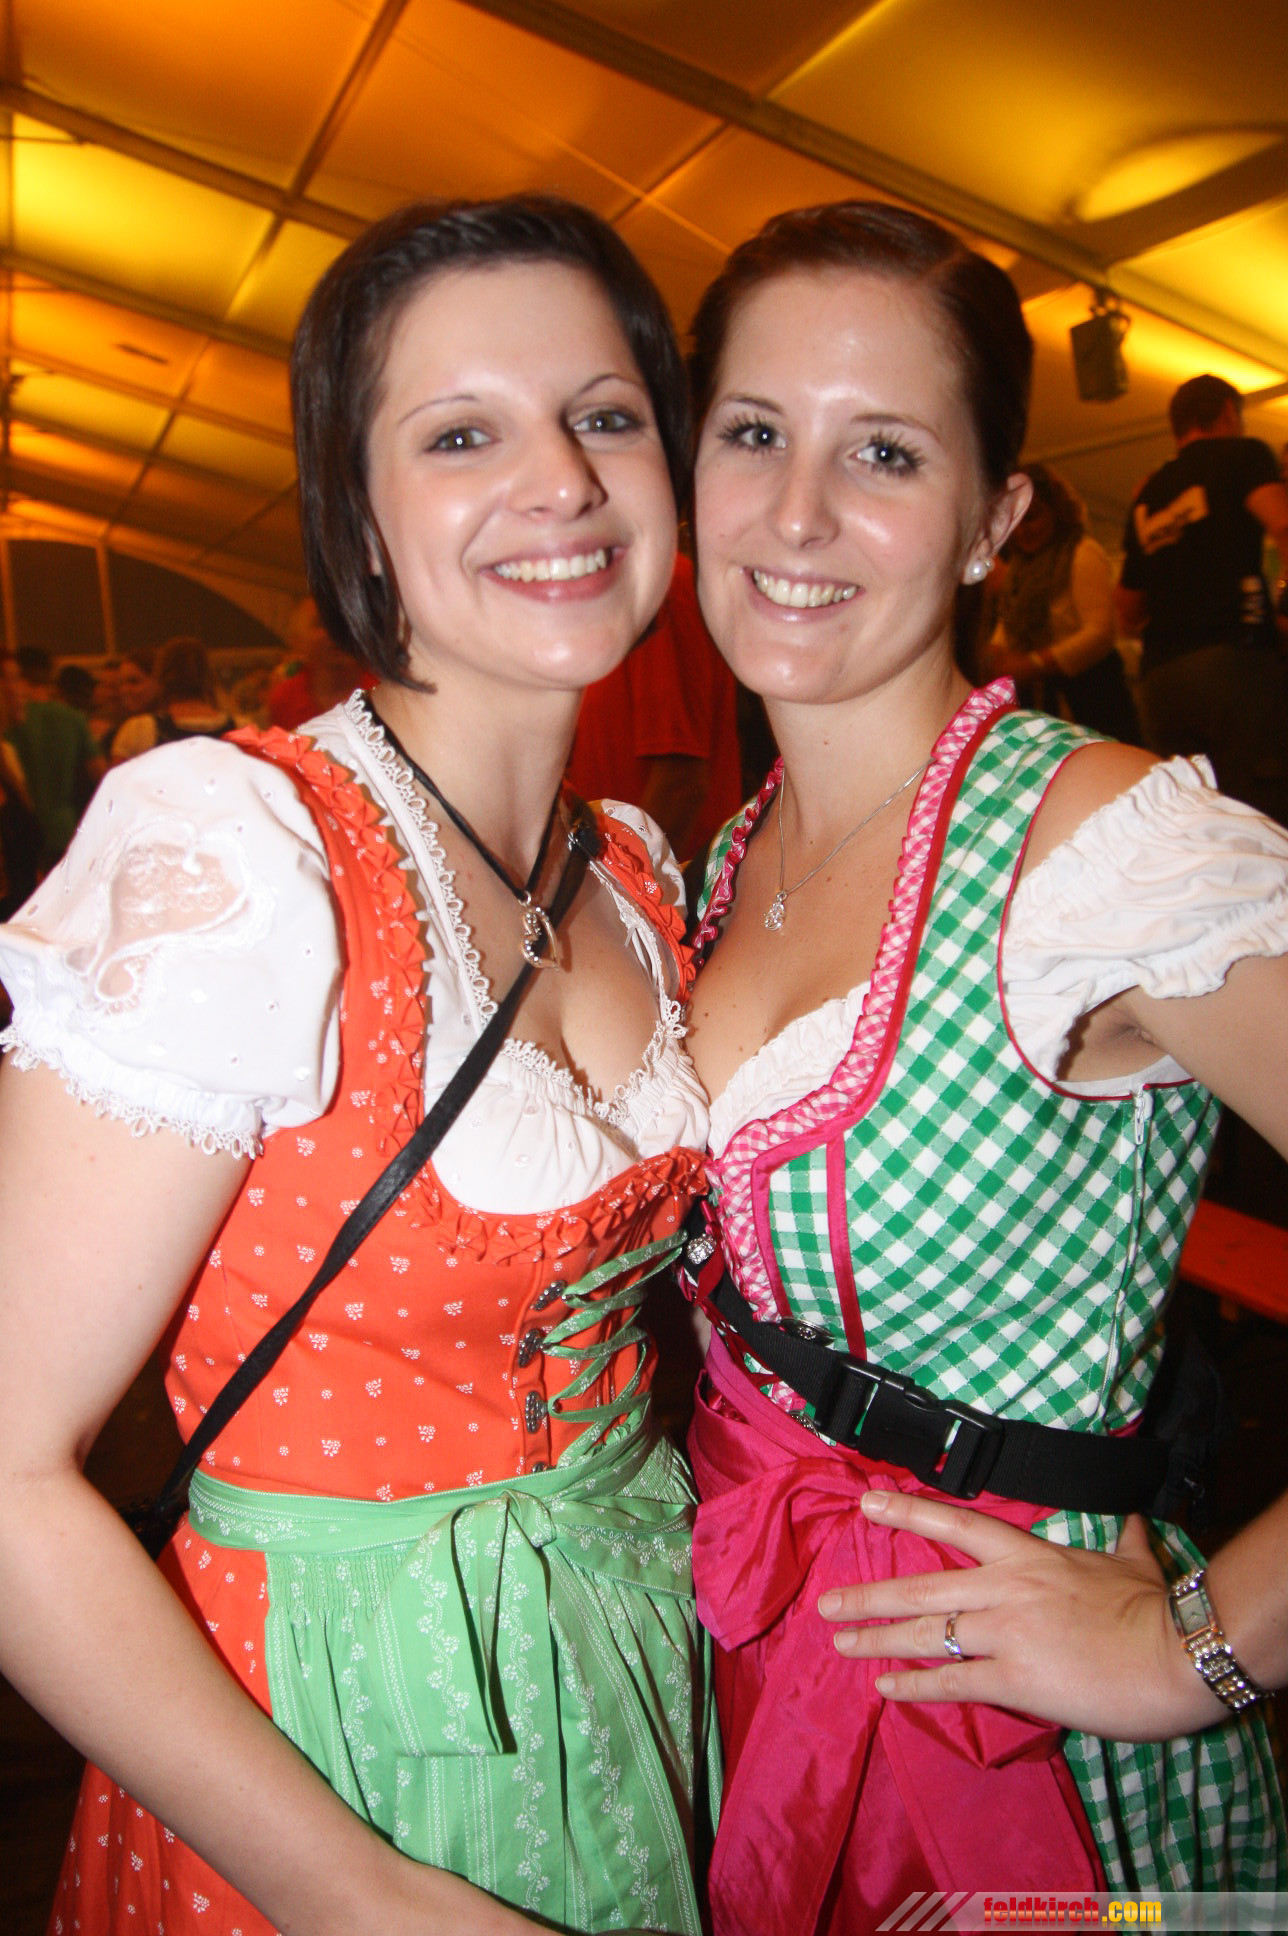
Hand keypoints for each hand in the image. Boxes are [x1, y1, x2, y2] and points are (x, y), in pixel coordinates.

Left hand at [815, 1490, 1227, 1741]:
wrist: (1173, 1654)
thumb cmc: (1153, 1608)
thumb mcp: (1134, 1561)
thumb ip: (1124, 1539)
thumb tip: (1135, 1518)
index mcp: (1027, 1554)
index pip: (956, 1522)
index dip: (907, 1510)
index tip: (865, 1504)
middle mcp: (1004, 1587)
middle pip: (922, 1585)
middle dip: (870, 1595)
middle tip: (828, 1603)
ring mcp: (1005, 1632)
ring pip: (926, 1632)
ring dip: (878, 1640)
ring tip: (842, 1643)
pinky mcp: (1013, 1678)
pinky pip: (952, 1680)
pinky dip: (915, 1684)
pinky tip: (887, 1688)